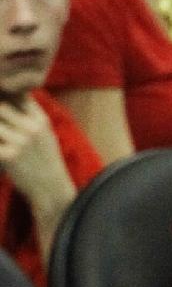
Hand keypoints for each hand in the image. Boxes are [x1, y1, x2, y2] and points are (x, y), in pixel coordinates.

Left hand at [0, 95, 77, 210]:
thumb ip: (31, 115)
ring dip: (0, 131)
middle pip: (2, 107)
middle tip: (6, 131)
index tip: (8, 114)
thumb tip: (12, 95)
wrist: (51, 191)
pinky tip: (6, 154)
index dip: (8, 98)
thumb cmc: (46, 162)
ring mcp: (20, 142)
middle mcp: (32, 129)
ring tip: (7, 141)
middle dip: (0, 116)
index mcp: (41, 121)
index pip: (18, 96)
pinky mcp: (8, 156)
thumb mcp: (46, 135)